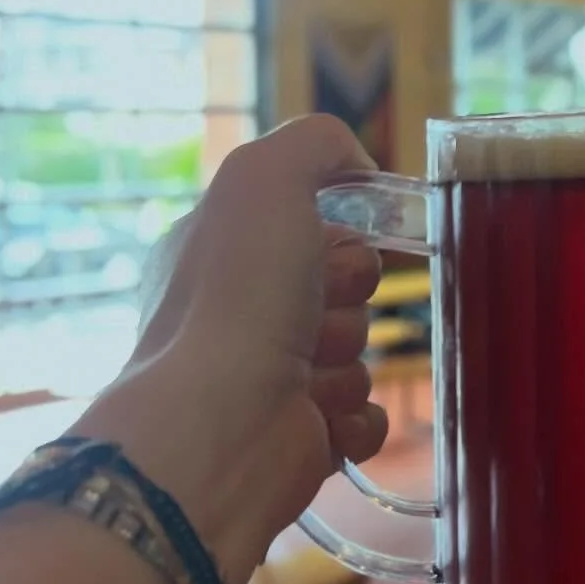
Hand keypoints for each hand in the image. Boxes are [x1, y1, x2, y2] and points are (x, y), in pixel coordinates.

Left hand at [71, 116, 389, 583]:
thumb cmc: (239, 296)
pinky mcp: (301, 439)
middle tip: (312, 316)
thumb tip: (360, 166)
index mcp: (225, 251)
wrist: (220, 427)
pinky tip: (324, 422)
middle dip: (347, 300)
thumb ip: (314, 144)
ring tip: (304, 379)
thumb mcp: (264, 178)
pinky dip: (354, 419)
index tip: (336, 245)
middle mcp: (243, 313)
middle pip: (347, 290)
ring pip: (359, 356)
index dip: (342, 235)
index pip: (316, 227)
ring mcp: (271, 380)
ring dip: (345, 365)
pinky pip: (365, 416)